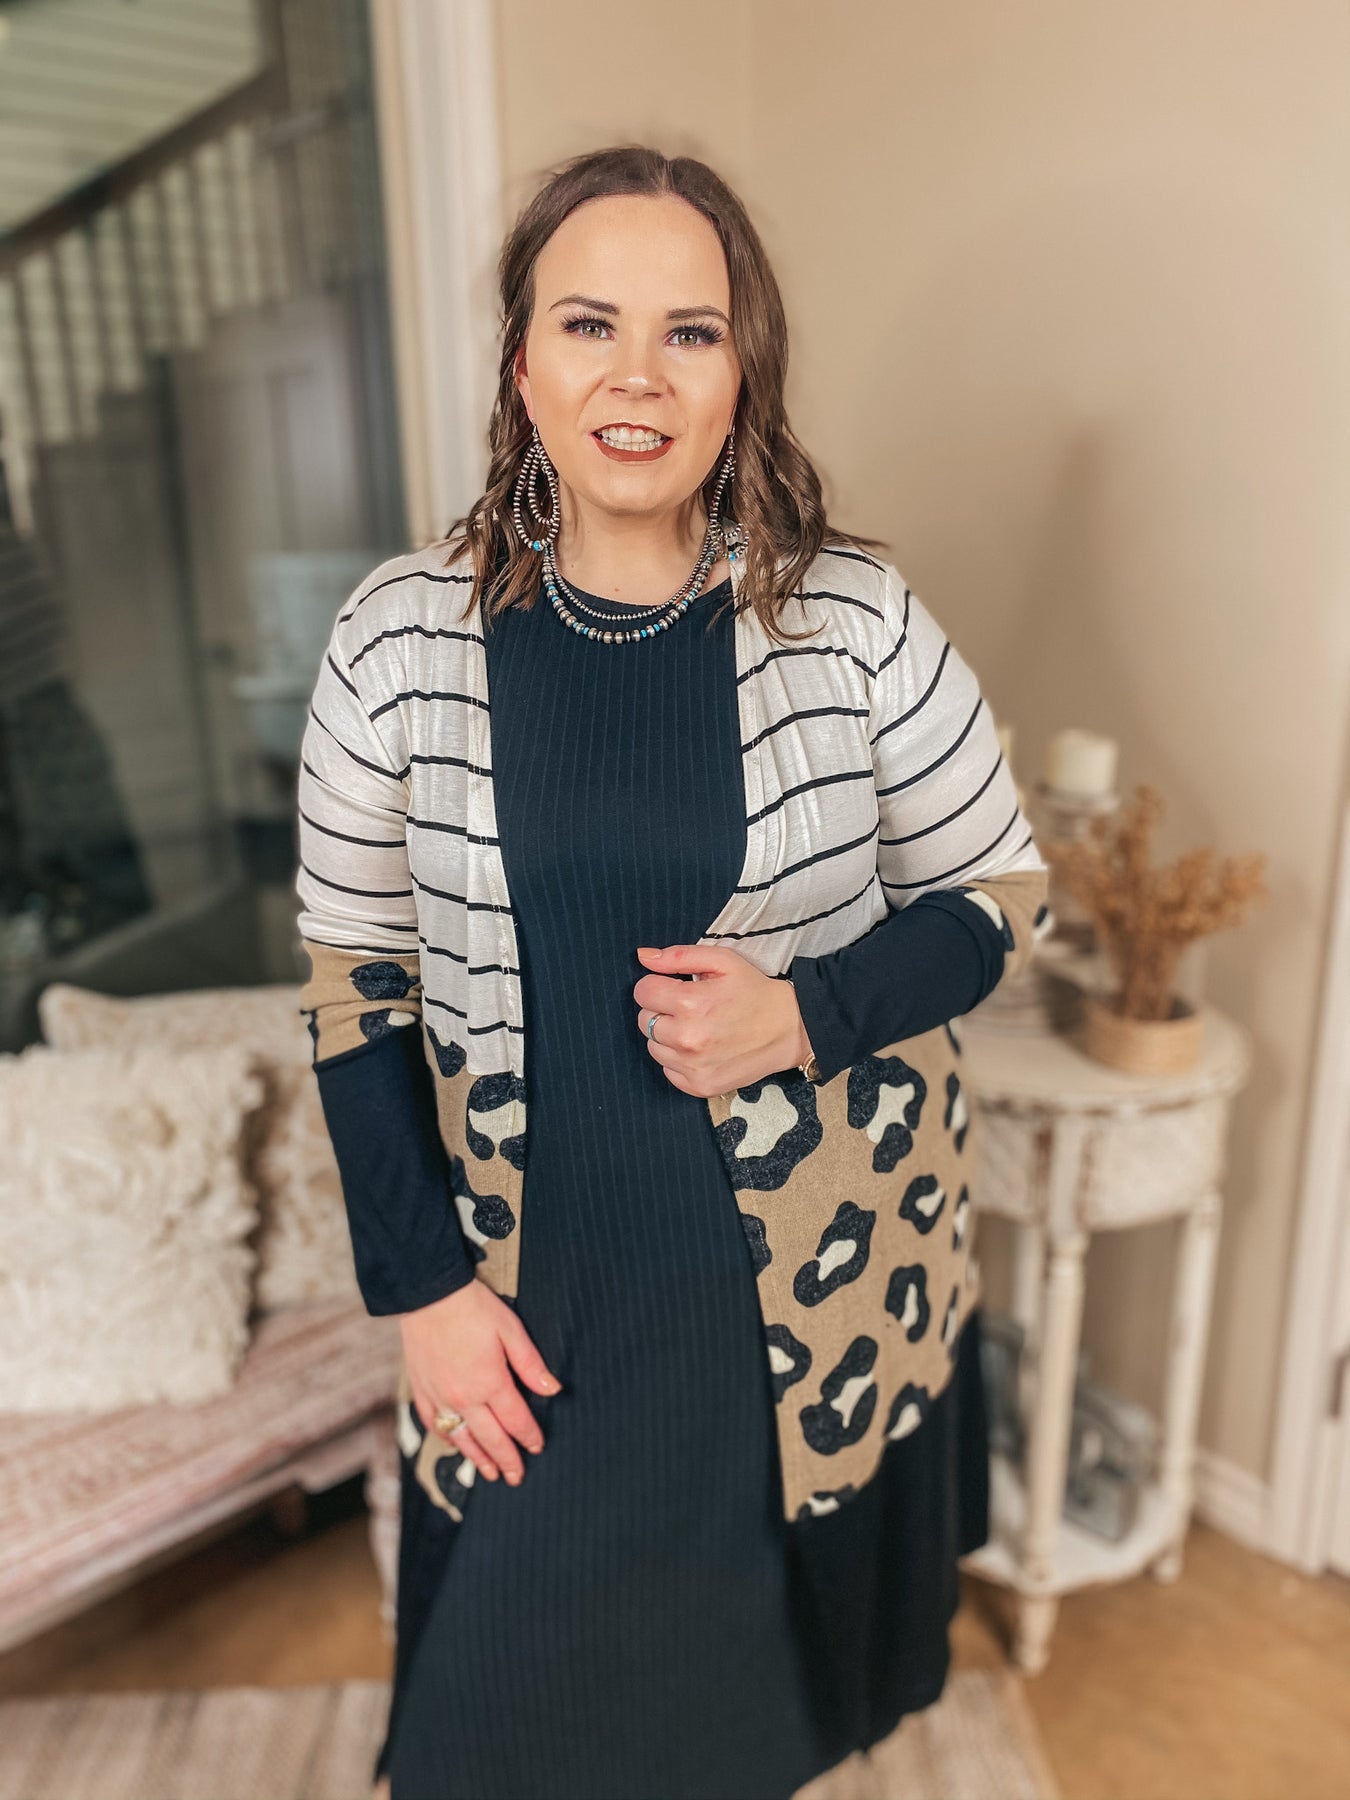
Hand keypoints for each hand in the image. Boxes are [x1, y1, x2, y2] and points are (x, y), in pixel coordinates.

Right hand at [401, 1278, 560, 1484]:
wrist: (428, 1294)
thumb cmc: (473, 1307)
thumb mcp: (510, 1330)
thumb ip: (530, 1364)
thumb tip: (553, 1390)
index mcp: (490, 1382)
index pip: (516, 1420)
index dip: (529, 1436)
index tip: (537, 1447)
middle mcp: (464, 1397)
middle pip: (491, 1438)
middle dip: (507, 1460)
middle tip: (516, 1477)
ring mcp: (440, 1396)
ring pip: (462, 1438)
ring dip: (478, 1458)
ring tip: (490, 1474)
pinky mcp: (421, 1389)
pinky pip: (434, 1424)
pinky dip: (447, 1438)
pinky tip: (456, 1444)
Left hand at [632, 943, 813, 1098]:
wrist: (789, 1029)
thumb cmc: (754, 991)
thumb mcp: (723, 961)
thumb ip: (679, 956)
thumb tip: (643, 956)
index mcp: (689, 1002)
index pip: (642, 992)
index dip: (657, 985)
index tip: (675, 986)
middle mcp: (687, 1038)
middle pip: (644, 1020)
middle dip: (661, 1010)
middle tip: (689, 1007)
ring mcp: (692, 1066)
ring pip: (653, 1047)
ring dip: (667, 1036)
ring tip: (696, 1027)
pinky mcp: (699, 1086)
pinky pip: (668, 1070)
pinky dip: (678, 1059)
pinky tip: (701, 1048)